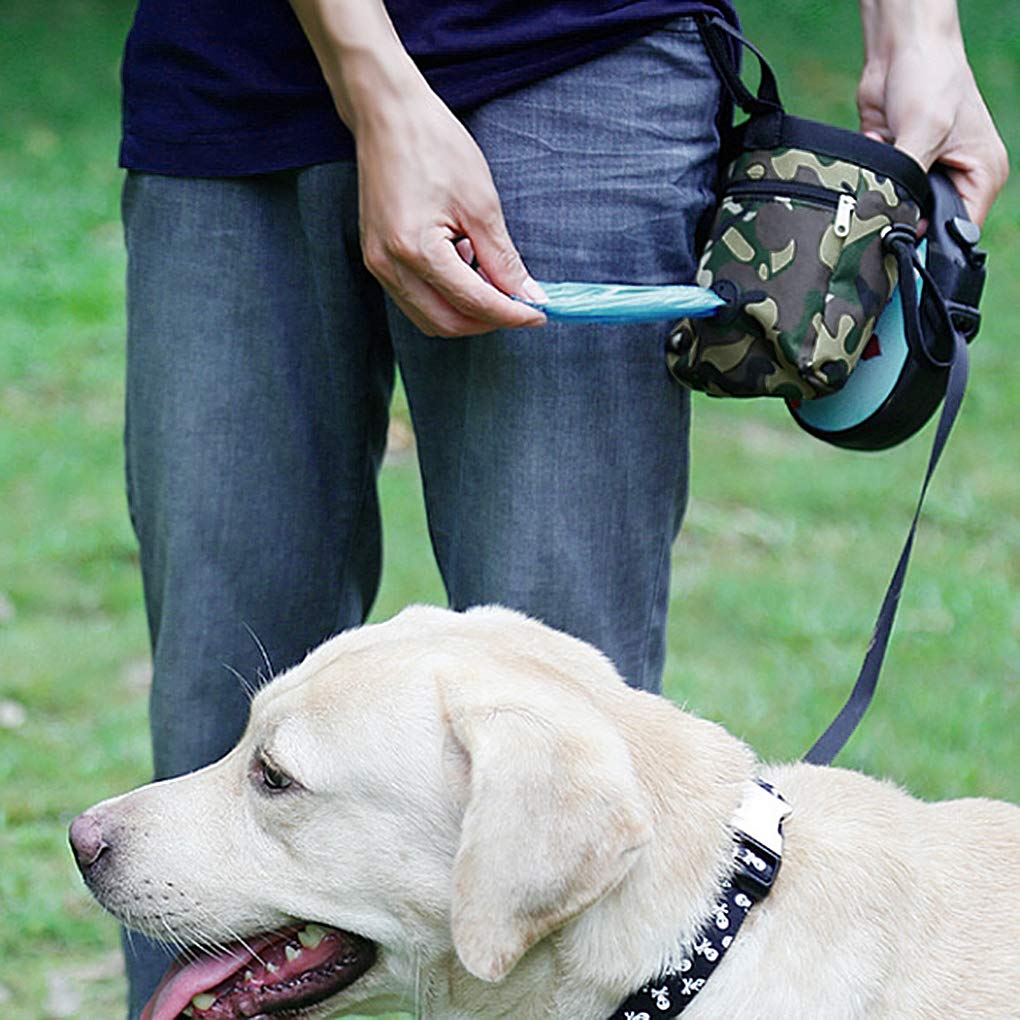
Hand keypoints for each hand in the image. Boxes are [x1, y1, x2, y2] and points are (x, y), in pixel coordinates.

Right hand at [287, 0, 546, 336]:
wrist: (387, 114)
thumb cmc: (435, 146)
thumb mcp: (481, 202)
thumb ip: (502, 258)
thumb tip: (527, 295)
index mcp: (415, 249)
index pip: (472, 303)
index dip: (510, 314)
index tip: (539, 314)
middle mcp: (389, 265)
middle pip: (446, 324)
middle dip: (487, 321)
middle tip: (519, 304)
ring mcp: (378, 264)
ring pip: (429, 317)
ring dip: (465, 312)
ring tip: (491, 281)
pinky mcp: (377, 258)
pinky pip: (414, 298)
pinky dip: (445, 296)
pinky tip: (464, 266)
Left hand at [857, 8, 1007, 224]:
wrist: (900, 48)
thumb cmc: (930, 78)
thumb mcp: (924, 131)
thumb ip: (910, 179)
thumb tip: (896, 217)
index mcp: (981, 174)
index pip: (961, 229)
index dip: (932, 243)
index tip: (904, 249)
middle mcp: (956, 177)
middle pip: (928, 223)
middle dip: (904, 219)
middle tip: (883, 216)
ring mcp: (925, 172)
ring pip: (900, 208)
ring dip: (885, 197)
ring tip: (880, 179)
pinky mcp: (898, 165)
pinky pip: (880, 189)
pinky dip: (871, 180)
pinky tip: (872, 157)